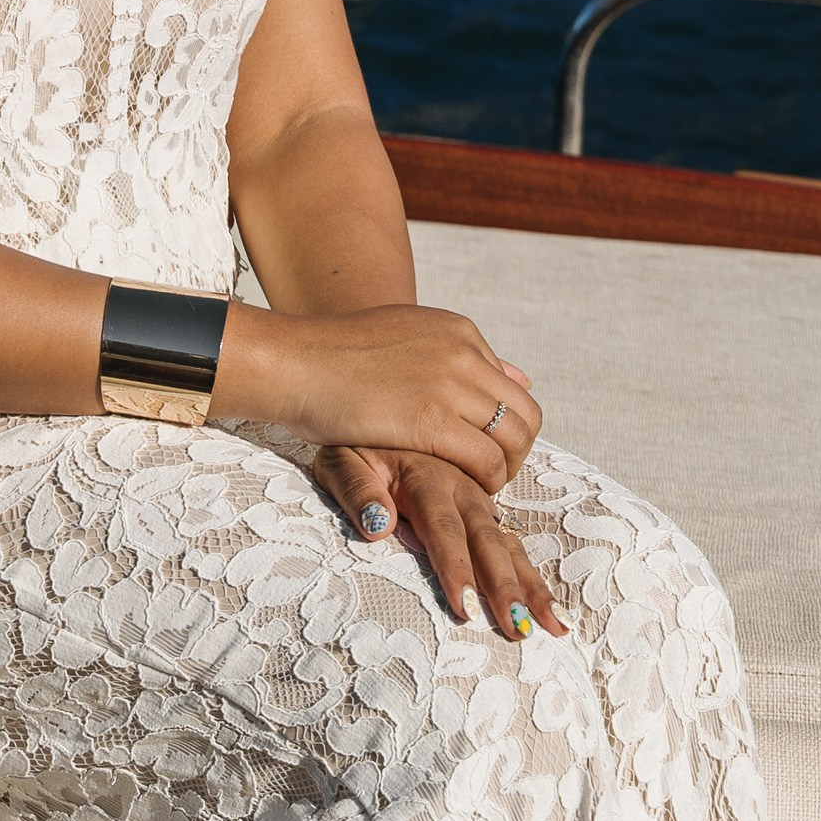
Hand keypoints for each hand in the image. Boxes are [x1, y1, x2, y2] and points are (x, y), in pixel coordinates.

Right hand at [221, 300, 539, 490]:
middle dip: (515, 452)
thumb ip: (461, 357)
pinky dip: (483, 482)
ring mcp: (449, 383)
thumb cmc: (339, 356)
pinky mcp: (431, 419)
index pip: (512, 388)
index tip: (479, 448)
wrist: (295, 360)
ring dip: (502, 471)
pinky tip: (458, 488)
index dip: (501, 427)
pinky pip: (486, 461)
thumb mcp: (408, 337)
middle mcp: (462, 352)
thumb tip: (522, 375)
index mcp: (458, 331)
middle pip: (525, 415)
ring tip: (474, 486)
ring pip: (513, 440)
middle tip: (487, 474)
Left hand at [315, 445, 565, 641]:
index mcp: (424, 473)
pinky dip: (532, 572)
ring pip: (508, 540)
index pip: (441, 526)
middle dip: (503, 585)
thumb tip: (378, 524)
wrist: (367, 401)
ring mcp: (475, 492)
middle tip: (517, 630)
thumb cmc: (349, 440)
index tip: (464, 609)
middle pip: (486, 537)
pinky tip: (551, 606)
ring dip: (530, 583)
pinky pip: (512, 537)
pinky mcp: (482, 501)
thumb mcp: (337, 457)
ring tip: (553, 624)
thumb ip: (355, 488)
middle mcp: (458, 483)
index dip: (454, 566)